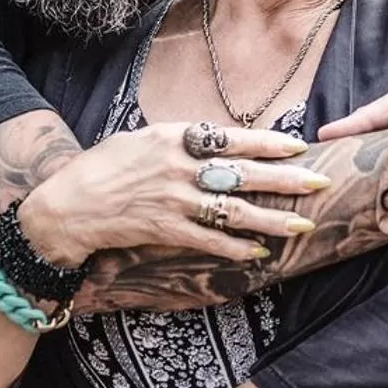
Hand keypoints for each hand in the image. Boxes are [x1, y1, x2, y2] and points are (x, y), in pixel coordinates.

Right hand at [19, 123, 327, 269]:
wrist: (67, 205)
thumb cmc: (104, 167)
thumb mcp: (142, 139)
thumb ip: (180, 140)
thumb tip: (220, 142)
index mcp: (172, 136)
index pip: (232, 138)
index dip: (268, 144)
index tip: (298, 147)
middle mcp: (177, 166)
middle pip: (243, 173)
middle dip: (285, 179)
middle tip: (320, 182)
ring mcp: (172, 200)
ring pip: (234, 210)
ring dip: (271, 218)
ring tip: (302, 223)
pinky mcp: (165, 230)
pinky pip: (210, 240)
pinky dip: (236, 246)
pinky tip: (259, 251)